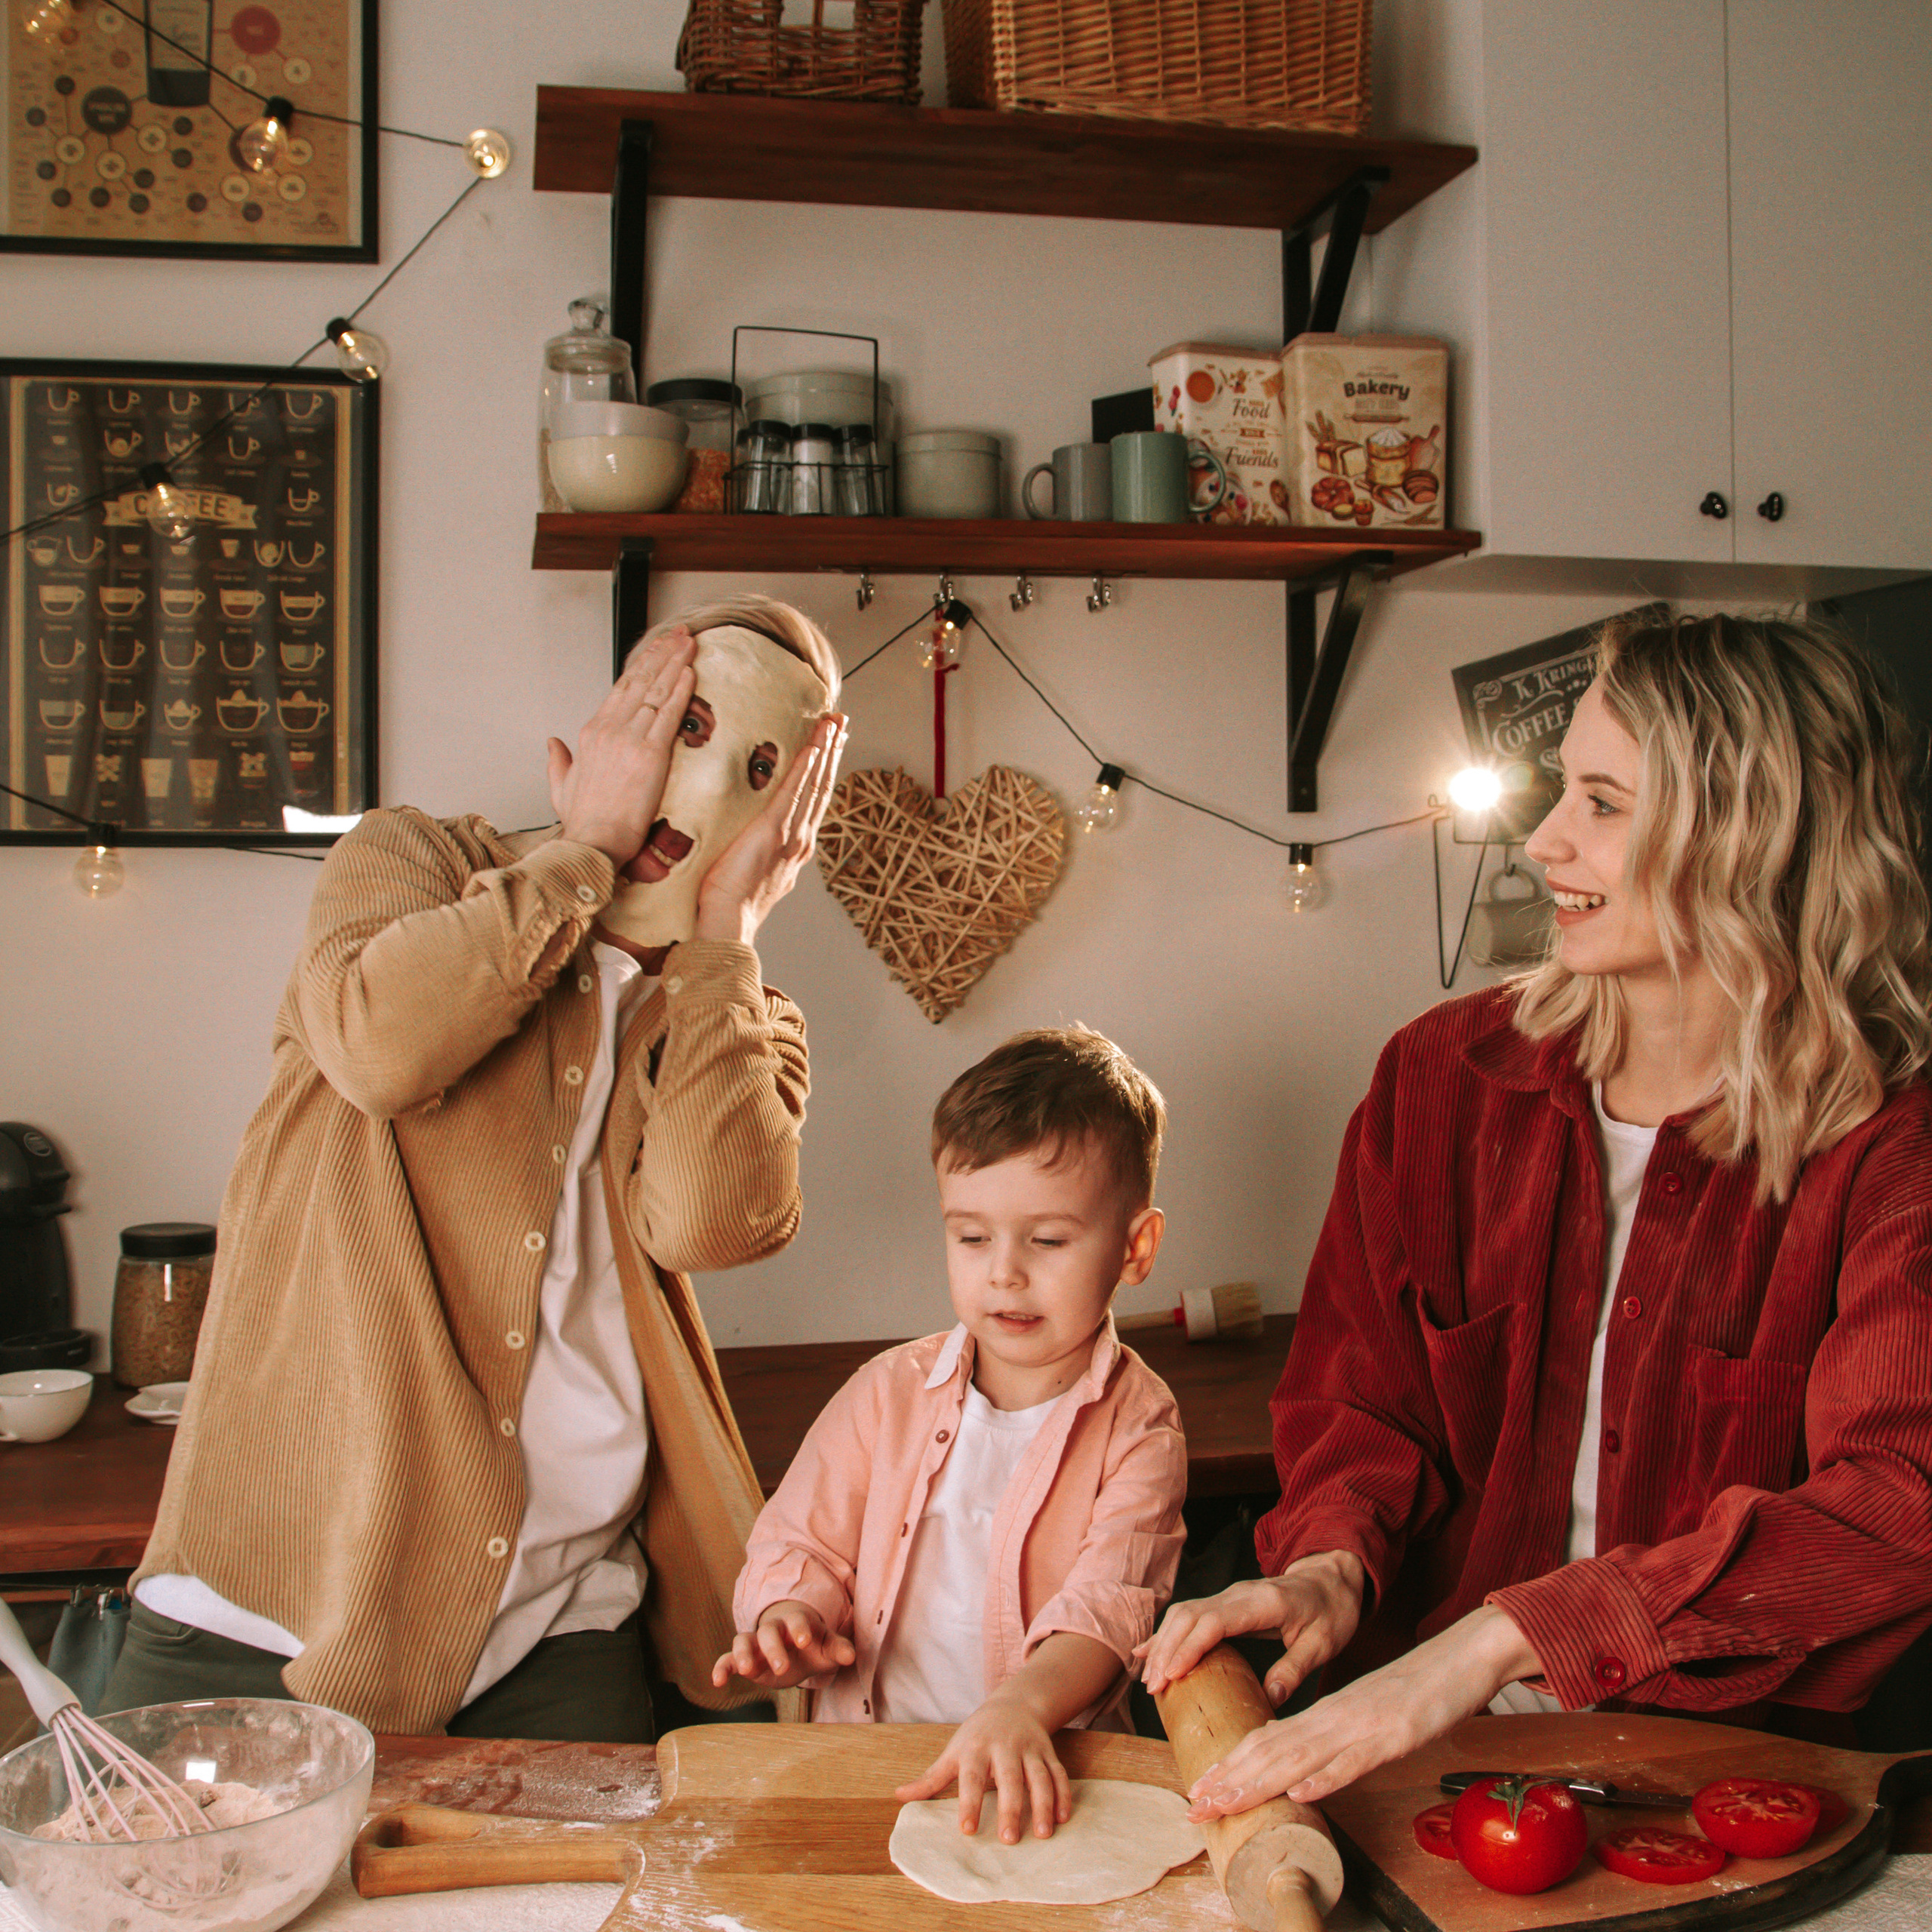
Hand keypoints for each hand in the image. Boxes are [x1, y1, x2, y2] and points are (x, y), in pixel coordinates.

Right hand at [547, 627, 699, 869]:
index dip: (642, 666)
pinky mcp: (649, 754)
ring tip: (689, 643)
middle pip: (639, 681)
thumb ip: (558, 761)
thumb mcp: (561, 787)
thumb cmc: (583, 821)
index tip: (656, 650)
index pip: (621, 689)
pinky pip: (669, 714)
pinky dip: (680, 690)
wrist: (593, 842)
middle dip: (661, 654)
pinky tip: (690, 672)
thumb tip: (552, 743)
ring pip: (655, 691)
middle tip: (679, 635)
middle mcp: (608, 729)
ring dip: (675, 663)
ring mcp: (628, 739)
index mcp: (590, 733)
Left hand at [693, 712, 847, 947]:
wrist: (727, 921)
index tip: (829, 743)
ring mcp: (791, 836)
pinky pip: (794, 792)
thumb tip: (740, 832)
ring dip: (825, 751)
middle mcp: (801, 840)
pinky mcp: (774, 832)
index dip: (823, 769)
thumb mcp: (747, 868)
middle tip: (840, 721)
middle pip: (821, 786)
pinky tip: (814, 746)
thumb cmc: (726, 902)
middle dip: (832, 752)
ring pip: (813, 785)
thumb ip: (752, 847)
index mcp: (795, 848)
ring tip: (833, 723)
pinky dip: (806, 767)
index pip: (813, 799)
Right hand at [709, 1600, 855, 1691]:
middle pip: (768, 1632)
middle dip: (774, 1648)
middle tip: (782, 1668)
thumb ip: (838, 1649)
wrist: (796, 1647)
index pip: (797, 1621)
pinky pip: (728, 1659)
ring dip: (743, 1653)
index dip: (800, 1629)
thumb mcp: (828, 1647)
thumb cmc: (814, 1645)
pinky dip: (721, 1667)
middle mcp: (773, 1629)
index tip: (804, 1641)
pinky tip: (717, 1681)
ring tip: (746, 1670)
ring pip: (744, 1640)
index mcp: (796, 1622)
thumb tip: (850, 1656)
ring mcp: (756, 1643)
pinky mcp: (745, 1659)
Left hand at [893, 1691, 1073, 1843]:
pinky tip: (1063, 1818)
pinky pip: (1058, 1774)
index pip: (971, 1778)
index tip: (968, 1829)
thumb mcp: (953, 1751)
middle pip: (1009, 1779)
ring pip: (1038, 1777)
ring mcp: (1029, 1749)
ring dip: (1043, 1805)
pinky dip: (1063, 1795)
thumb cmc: (977, 1735)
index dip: (969, 1803)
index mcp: (976, 1749)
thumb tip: (899, 1797)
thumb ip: (930, 1778)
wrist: (1014, 1704)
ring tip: (1043, 1834)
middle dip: (1010, 1808)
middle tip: (1009, 1839)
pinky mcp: (1048, 1752)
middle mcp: (1004, 1747)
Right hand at [1137, 1550, 1363, 1708]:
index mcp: (1262, 1602)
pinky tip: (1148, 1652)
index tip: (1171, 1674)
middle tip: (1153, 1688)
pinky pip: (1188, 1615)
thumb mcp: (1324, 1643)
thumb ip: (1296, 1668)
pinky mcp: (1224, 1605)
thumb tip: (1272, 1698)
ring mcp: (1228, 1597)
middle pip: (1189, 1615)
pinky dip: (1167, 1634)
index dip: (1190, 1647)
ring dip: (1162, 1644)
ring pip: (1183, 1614)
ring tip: (1149, 1680)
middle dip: (1166, 1650)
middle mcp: (1237, 1595)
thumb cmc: (1330, 1611)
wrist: (1330, 1580)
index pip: (1215, 1622)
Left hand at [1184, 1604, 1541, 1817]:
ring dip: (1259, 1781)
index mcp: (1327, 1713)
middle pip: (1271, 1749)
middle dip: (1229, 1779)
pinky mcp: (1395, 1734)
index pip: (1266, 1739)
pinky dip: (1327, 1777)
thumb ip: (1333, 1741)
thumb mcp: (1367, 1716)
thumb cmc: (1417, 1690)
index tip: (1199, 1790)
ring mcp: (1363, 1725)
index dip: (1230, 1766)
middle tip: (1193, 1804)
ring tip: (1225, 1801)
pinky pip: (1356, 1759)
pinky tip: (1302, 1792)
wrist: (1461, 1655)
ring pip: (1302, 1755)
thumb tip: (1303, 1775)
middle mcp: (1335, 1717)